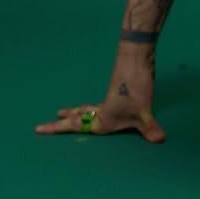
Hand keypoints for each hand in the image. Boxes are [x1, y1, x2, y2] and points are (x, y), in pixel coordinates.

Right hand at [34, 72, 165, 142]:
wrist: (135, 59)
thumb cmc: (135, 87)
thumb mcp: (145, 111)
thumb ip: (150, 128)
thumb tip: (160, 140)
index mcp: (104, 118)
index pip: (77, 126)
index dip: (59, 128)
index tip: (39, 128)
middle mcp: (103, 110)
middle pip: (78, 117)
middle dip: (62, 123)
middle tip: (43, 126)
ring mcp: (110, 99)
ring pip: (87, 109)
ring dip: (75, 112)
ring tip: (63, 113)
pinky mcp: (118, 92)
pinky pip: (99, 104)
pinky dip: (91, 107)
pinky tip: (100, 107)